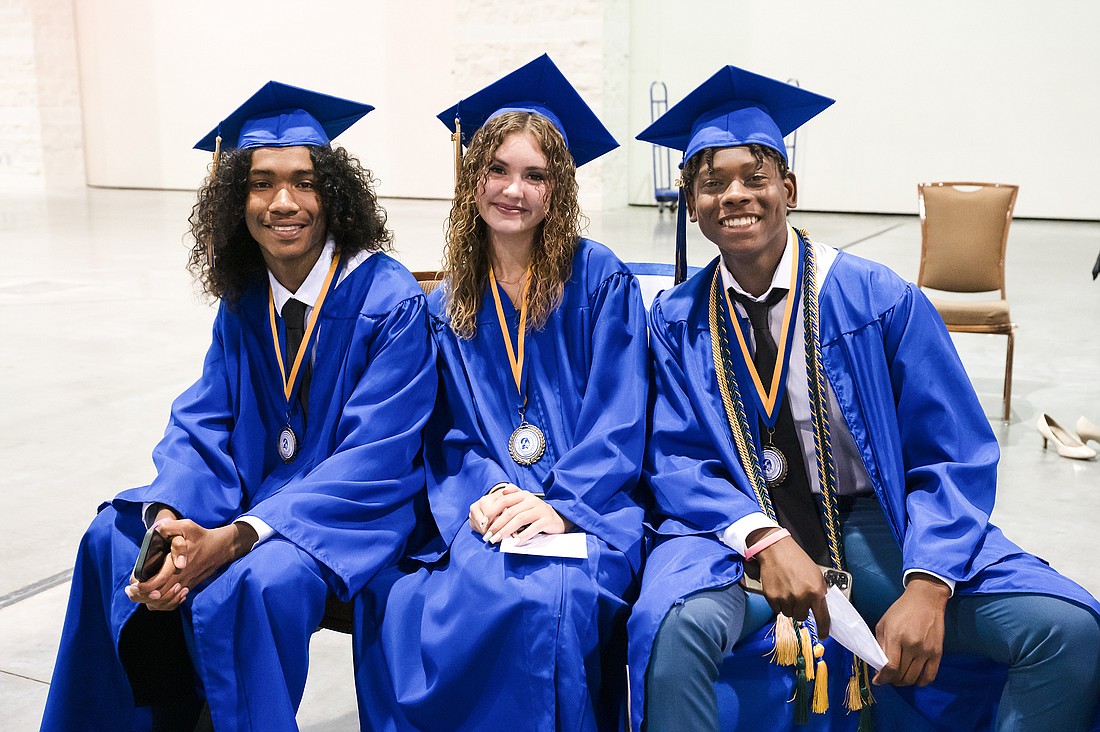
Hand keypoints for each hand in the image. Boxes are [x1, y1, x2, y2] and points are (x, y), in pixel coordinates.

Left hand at [126, 518, 256, 610]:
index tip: (132, 584)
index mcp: (175, 565)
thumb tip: (156, 532)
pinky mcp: (188, 587)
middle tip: (130, 590)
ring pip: (163, 603)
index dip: (141, 587)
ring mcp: (184, 585)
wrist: (220, 548)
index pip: (155, 584)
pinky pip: (172, 603)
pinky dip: (162, 605)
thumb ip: (169, 527)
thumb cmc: (201, 537)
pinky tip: (155, 598)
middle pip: (155, 597)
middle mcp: (179, 578)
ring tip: (139, 594)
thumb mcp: (187, 526)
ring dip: (149, 601)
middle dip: (140, 596)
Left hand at [469, 485, 570, 544]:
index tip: (483, 523)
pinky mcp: (547, 520)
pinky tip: (515, 543)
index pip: (504, 500)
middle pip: (510, 512)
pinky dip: (523, 536)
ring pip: (519, 519)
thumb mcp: (526, 502)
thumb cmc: (537, 512)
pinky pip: (533, 528)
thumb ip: (514, 495)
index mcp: (524, 495)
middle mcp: (531, 500)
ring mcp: (540, 509)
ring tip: (498, 540)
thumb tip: (503, 490)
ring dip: (506, 531)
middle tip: (488, 536)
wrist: (558, 518)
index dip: (492, 512)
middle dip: (497, 525)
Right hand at [752, 529, 830, 637]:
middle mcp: (801, 597)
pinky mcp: (772, 598)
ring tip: (787, 590)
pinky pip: (777, 609)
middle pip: (802, 617)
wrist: (776, 550)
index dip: (823, 629)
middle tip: (797, 596)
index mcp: (816, 591)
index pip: (823, 618)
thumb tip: (821, 609)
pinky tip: (779, 589)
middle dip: (801, 609)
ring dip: (789, 606)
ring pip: (789, 614)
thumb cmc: (797, 560)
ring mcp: (786, 598)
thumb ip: (819, 592)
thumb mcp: (816, 575)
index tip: (823, 635)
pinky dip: (778, 602)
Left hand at [872, 573, 949, 686]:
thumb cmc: (901, 610)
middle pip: (901, 675)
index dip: (883, 678)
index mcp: (896, 636)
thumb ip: (880, 644)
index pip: (890, 667)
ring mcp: (926, 650)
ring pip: (913, 678)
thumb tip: (878, 665)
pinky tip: (914, 679)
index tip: (878, 680)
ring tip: (898, 678)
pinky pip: (930, 676)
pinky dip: (921, 682)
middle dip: (891, 680)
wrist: (925, 600)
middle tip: (887, 678)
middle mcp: (912, 645)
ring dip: (903, 682)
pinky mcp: (937, 653)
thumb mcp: (884, 624)